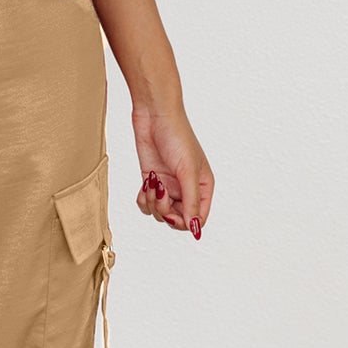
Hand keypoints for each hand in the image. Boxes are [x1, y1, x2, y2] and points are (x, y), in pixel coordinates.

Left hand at [132, 105, 211, 238]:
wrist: (154, 116)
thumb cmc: (177, 137)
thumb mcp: (187, 171)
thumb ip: (192, 202)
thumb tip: (196, 231)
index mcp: (203, 187)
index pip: (198, 219)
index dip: (184, 222)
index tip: (171, 214)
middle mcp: (187, 189)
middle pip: (178, 219)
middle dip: (165, 211)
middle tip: (160, 193)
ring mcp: (169, 186)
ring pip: (160, 213)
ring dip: (152, 203)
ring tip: (152, 183)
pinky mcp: (153, 182)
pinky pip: (147, 204)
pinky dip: (143, 198)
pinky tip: (145, 183)